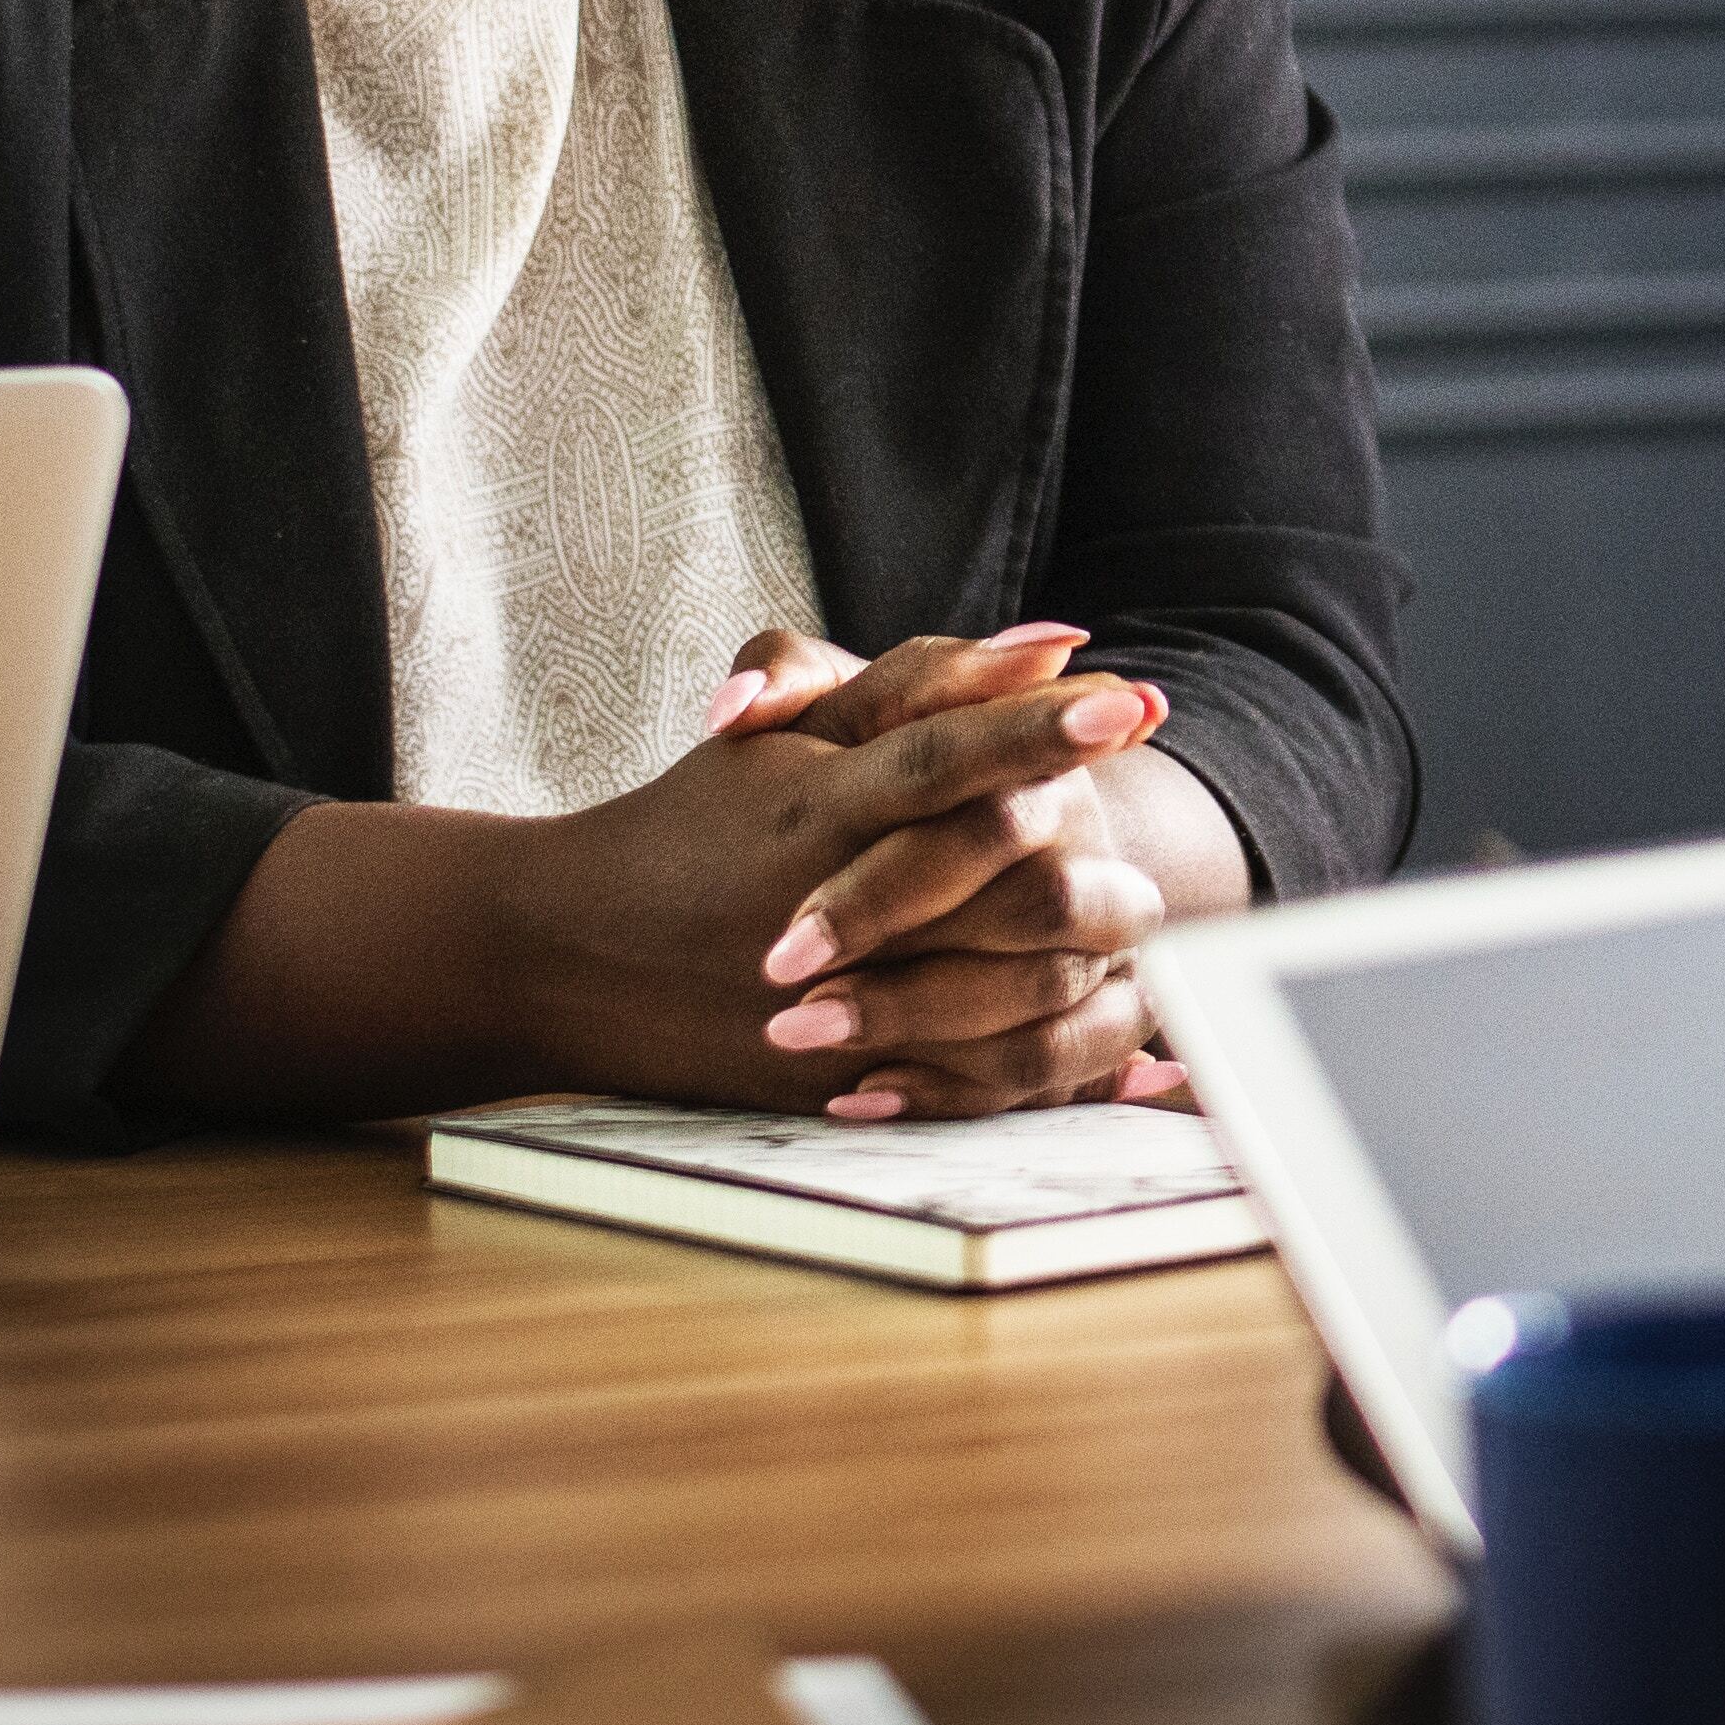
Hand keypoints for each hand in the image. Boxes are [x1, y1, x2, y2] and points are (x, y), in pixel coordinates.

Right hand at [502, 672, 1166, 1115]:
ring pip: (998, 988)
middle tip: (1158, 858)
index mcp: (815, 805)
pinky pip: (972, 1081)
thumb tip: (1053, 643)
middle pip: (991, 876)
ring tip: (1145, 925)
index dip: (1044, 727)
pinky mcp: (838, 1078)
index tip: (1136, 697)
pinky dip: (1058, 1065)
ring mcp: (836, 1001)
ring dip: (1088, 960)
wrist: (566, 954)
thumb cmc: (689, 824)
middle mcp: (830, 902)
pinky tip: (1125, 1043)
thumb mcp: (781, 736)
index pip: (946, 756)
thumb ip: (913, 686)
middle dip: (1094, 857)